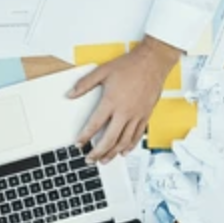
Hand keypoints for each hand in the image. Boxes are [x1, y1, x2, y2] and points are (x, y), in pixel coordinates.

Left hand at [68, 36, 181, 163]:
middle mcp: (125, 112)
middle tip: (90, 159)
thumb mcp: (102, 71)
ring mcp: (137, 115)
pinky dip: (130, 146)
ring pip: (124, 141)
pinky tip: (124, 151)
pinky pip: (137, 136)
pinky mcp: (146, 116)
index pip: (95, 124)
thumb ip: (84, 84)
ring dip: (113, 153)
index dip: (85, 136)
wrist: (153, 62)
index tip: (78, 143)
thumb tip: (70, 94)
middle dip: (98, 152)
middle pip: (109, 139)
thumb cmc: (130, 65)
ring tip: (104, 160)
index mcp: (111, 101)